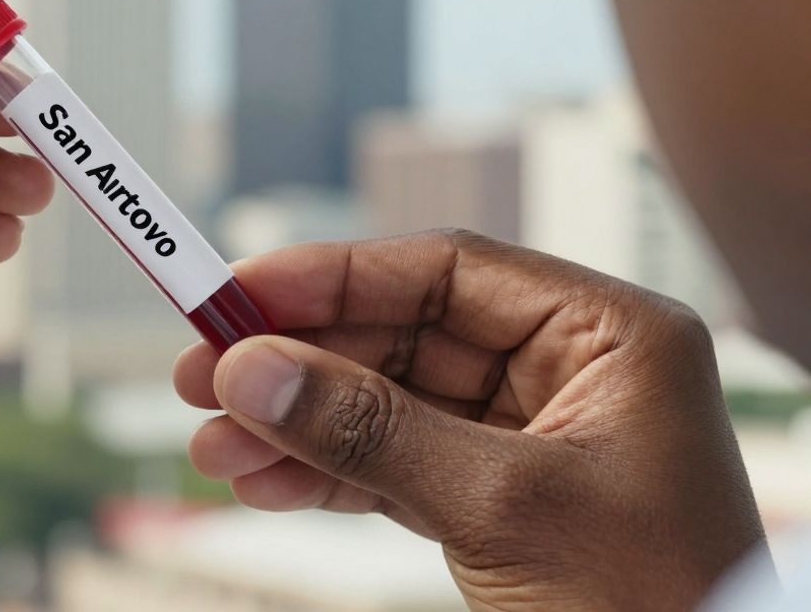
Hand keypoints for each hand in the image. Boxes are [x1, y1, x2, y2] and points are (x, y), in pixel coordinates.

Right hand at [175, 230, 766, 610]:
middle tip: (201, 375)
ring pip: (383, 404)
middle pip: (399, 337)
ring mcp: (525, 434)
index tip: (239, 290)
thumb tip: (253, 372)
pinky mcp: (492, 493)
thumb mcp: (503, 503)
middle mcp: (565, 370)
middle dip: (298, 364)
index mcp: (606, 334)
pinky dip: (325, 474)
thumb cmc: (650, 602)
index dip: (331, 277)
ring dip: (295, 426)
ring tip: (214, 449)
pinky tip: (263, 481)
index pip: (445, 273)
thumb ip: (371, 430)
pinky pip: (391, 463)